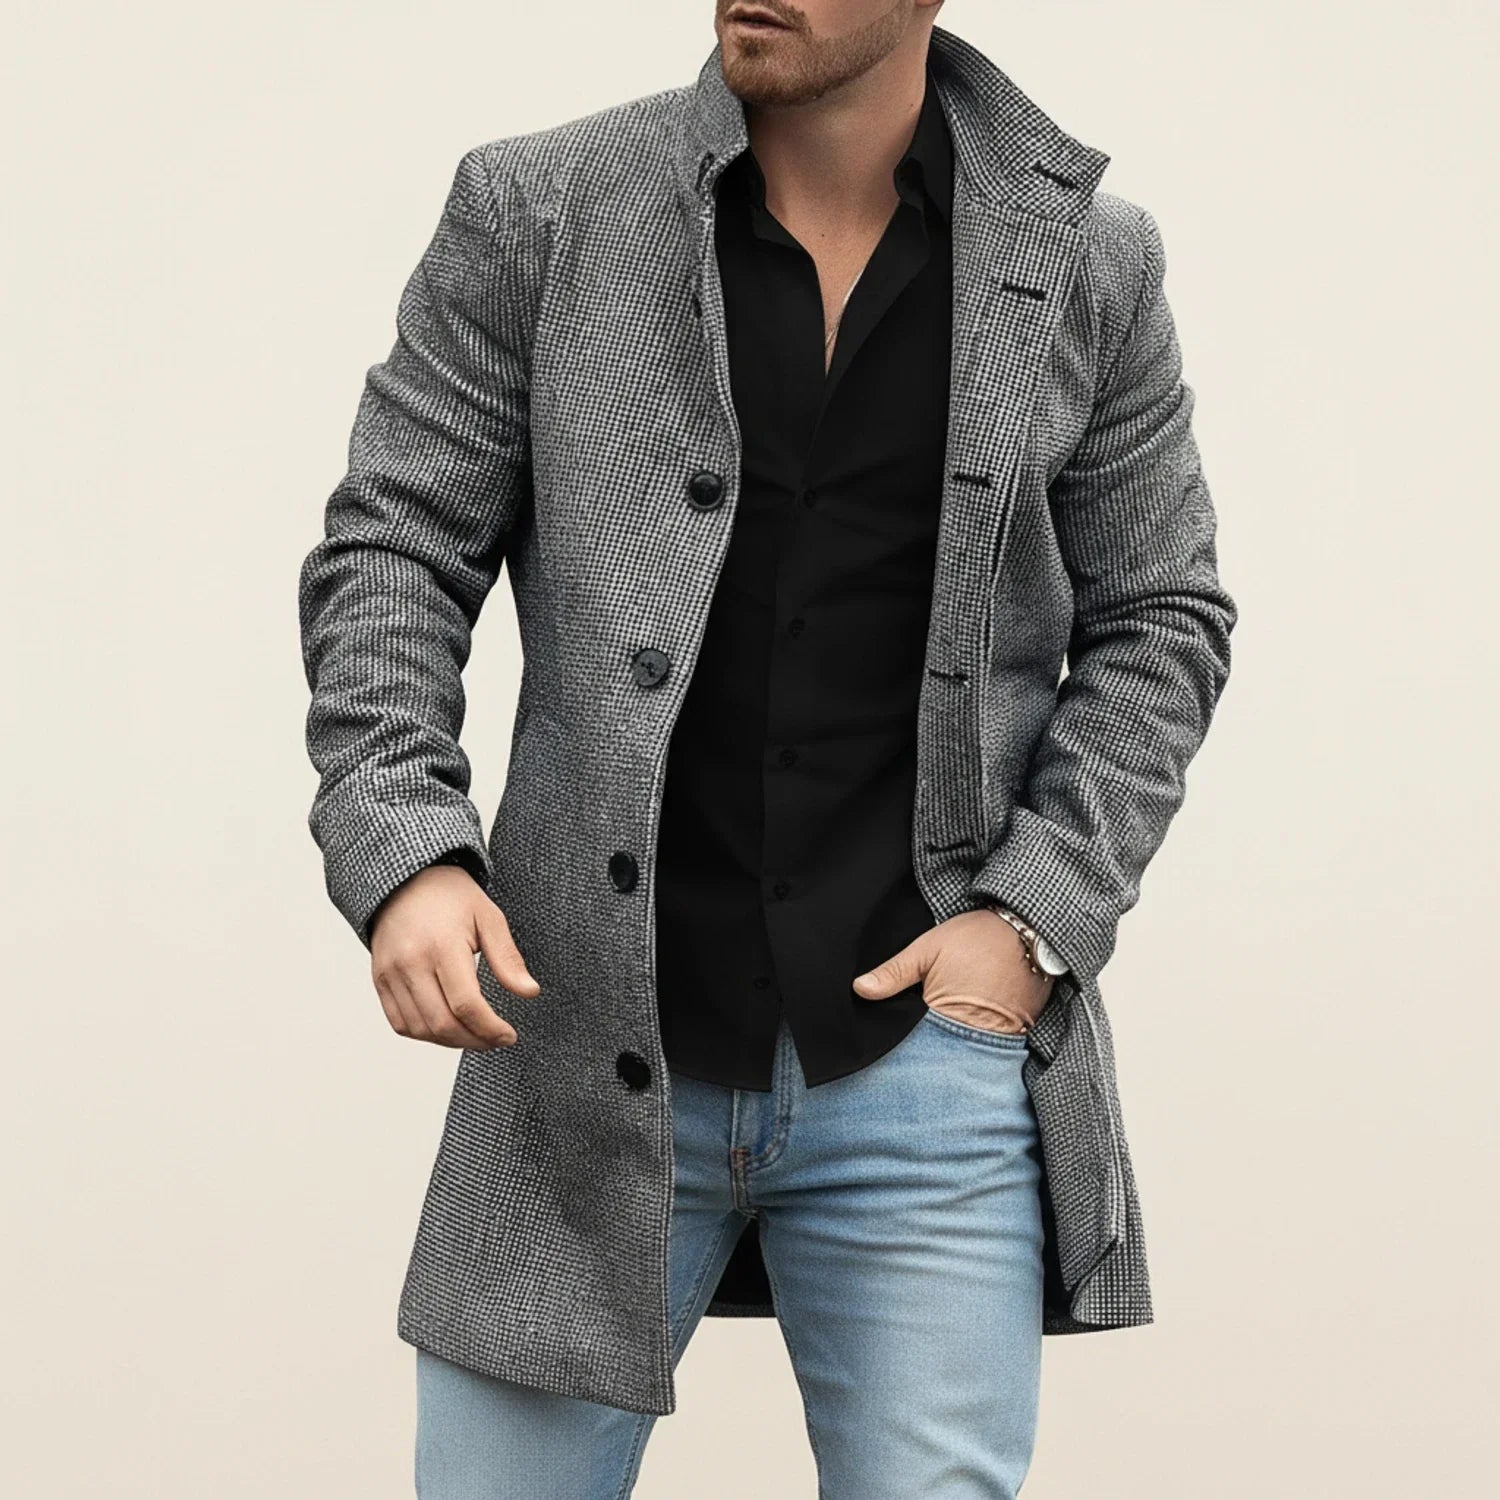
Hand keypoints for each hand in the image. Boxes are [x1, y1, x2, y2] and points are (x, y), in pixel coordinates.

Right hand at [368, 863, 540, 1048]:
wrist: (404, 880)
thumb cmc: (450, 896)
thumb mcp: (488, 917)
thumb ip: (507, 958)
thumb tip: (530, 992)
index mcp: (442, 945)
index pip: (466, 1004)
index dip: (490, 1029)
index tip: (508, 1036)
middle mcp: (411, 963)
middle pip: (442, 1024)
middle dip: (475, 1041)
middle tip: (496, 1040)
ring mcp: (390, 973)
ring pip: (420, 1029)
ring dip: (451, 1042)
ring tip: (475, 1036)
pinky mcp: (380, 980)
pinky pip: (400, 1023)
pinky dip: (425, 1034)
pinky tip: (447, 1028)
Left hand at [852, 909, 1053, 1035]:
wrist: (1030, 928)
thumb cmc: (977, 936)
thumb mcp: (929, 947)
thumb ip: (894, 972)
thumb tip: (859, 990)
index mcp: (946, 1018)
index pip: (914, 1047)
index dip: (903, 1045)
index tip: (889, 1047)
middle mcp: (974, 1036)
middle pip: (940, 1057)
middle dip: (926, 1052)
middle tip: (912, 1048)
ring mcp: (999, 1038)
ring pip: (965, 1053)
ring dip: (953, 1047)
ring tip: (942, 1036)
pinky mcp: (1018, 1033)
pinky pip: (990, 1045)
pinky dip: (978, 1039)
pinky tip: (968, 1028)